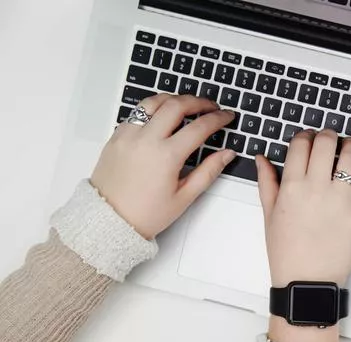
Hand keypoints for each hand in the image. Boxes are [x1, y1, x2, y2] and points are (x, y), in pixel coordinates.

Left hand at [91, 94, 236, 238]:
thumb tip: (226, 154)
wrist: (109, 220)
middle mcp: (146, 140)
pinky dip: (153, 109)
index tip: (226, 116)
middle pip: (176, 105)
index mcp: (166, 156)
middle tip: (211, 106)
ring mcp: (128, 135)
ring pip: (153, 102)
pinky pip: (137, 113)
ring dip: (174, 99)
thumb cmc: (145, 213)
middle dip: (198, 101)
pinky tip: (162, 117)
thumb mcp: (184, 197)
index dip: (217, 118)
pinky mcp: (116, 136)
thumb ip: (208, 171)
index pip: (199, 127)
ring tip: (186, 104)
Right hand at [256, 129, 350, 341]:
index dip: (305, 136)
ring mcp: (341, 200)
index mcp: (292, 187)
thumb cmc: (287, 253)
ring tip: (350, 146)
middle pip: (326, 143)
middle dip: (327, 135)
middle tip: (329, 138)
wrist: (307, 282)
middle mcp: (317, 188)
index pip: (300, 145)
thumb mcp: (269, 216)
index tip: (308, 139)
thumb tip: (263, 159)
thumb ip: (267, 183)